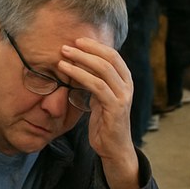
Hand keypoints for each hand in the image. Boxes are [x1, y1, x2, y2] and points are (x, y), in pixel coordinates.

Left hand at [58, 37, 140, 188]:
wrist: (114, 149)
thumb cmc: (105, 122)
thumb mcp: (100, 98)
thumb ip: (96, 82)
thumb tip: (81, 65)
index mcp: (125, 80)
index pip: (112, 55)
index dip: (95, 45)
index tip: (77, 40)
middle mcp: (127, 86)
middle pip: (109, 58)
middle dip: (87, 49)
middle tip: (67, 45)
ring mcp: (123, 96)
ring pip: (102, 70)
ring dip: (81, 60)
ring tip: (62, 55)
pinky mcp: (116, 107)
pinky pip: (97, 86)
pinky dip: (80, 75)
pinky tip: (66, 71)